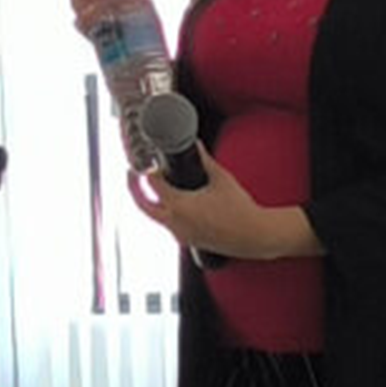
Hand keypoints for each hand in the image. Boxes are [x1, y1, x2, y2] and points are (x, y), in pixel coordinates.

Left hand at [141, 161, 310, 261]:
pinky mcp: (188, 241)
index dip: (148, 171)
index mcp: (179, 205)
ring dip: (152, 202)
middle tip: (132, 175)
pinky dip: (167, 214)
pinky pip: (169, 225)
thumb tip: (195, 145)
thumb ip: (204, 160)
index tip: (151, 163)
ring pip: (155, 216)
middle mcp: (175, 222)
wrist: (254, 236)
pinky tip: (176, 206)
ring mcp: (180, 234)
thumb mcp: (221, 179)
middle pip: (142, 205)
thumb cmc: (240, 210)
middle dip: (134, 189)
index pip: (152, 184)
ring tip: (157, 188)